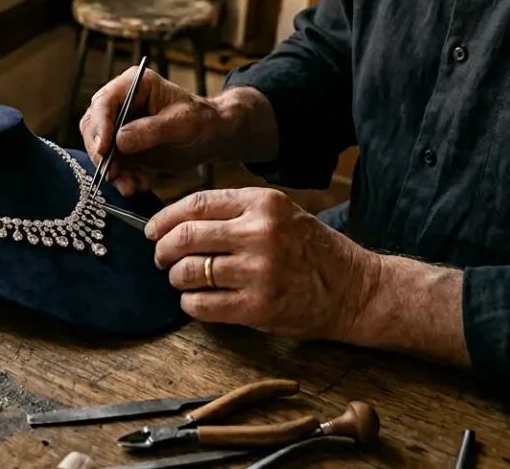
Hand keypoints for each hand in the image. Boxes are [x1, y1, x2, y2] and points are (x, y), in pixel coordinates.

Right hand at [79, 66, 231, 195]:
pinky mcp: (123, 146)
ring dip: (111, 170)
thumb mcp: (182, 123)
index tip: (104, 149)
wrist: (213, 137)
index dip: (100, 125)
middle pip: (94, 126)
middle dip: (101, 153)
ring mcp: (120, 125)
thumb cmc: (203, 120)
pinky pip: (111, 162)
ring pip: (100, 148)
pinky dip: (121, 177)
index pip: (104, 102)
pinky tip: (139, 185)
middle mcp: (122, 103)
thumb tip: (119, 140)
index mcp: (134, 85)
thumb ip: (151, 130)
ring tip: (130, 187)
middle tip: (113, 174)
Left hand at [148, 188, 381, 340]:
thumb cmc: (312, 250)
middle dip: (163, 249)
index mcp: (263, 203)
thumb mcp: (280, 214)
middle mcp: (260, 233)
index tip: (153, 229)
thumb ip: (235, 212)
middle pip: (186, 236)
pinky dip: (190, 304)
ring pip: (188, 272)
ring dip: (176, 278)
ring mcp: (259, 271)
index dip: (166, 218)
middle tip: (162, 258)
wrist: (356, 289)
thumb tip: (176, 221)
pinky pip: (201, 304)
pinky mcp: (258, 306)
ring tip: (182, 280)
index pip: (196, 204)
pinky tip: (197, 301)